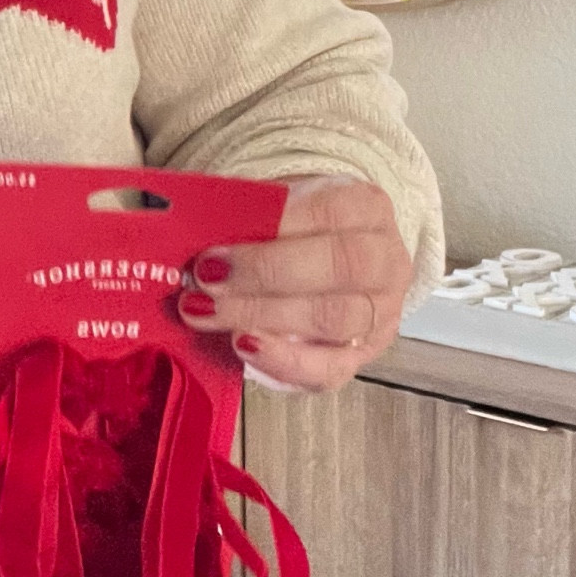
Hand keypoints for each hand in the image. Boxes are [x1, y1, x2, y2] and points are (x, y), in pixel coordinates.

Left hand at [176, 174, 411, 392]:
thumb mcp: (276, 208)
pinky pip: (329, 369)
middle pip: (339, 267)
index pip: (332, 212)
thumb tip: (190, 227)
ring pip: (335, 319)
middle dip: (265, 273)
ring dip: (263, 316)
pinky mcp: (359, 358)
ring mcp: (378, 314)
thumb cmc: (295, 233)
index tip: (227, 237)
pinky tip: (243, 345)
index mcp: (367, 209)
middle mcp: (385, 261)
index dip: (276, 226)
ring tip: (209, 312)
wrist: (324, 265)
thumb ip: (246, 216)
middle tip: (206, 279)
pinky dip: (281, 360)